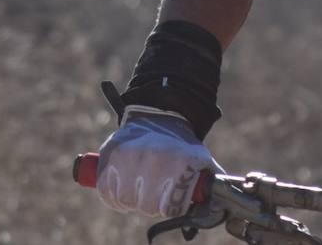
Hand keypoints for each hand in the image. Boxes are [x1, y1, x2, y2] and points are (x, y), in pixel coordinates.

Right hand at [96, 109, 221, 217]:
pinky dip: (112, 193)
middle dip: (150, 203)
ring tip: (137, 187)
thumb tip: (215, 203)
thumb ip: (205, 181)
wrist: (159, 112)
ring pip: (125, 200)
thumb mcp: (199, 158)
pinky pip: (106, 190)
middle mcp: (154, 160)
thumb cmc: (180, 142)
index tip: (171, 199)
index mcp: (179, 162)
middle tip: (153, 192)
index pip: (170, 208)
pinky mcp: (110, 155)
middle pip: (146, 207)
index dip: (171, 206)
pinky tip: (121, 186)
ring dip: (130, 199)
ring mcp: (129, 157)